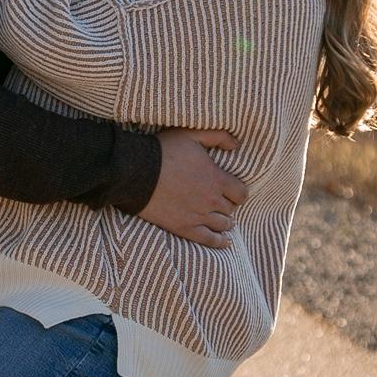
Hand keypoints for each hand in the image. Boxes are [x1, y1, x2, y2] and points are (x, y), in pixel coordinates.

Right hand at [138, 129, 248, 247]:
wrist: (136, 173)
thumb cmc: (163, 151)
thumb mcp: (192, 134)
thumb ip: (218, 136)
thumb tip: (236, 144)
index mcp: (216, 179)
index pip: (240, 193)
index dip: (239, 193)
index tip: (234, 192)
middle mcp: (211, 200)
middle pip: (230, 209)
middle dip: (228, 206)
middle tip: (223, 204)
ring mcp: (198, 216)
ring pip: (222, 225)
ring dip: (225, 222)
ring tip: (224, 221)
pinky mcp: (184, 228)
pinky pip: (208, 240)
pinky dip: (219, 242)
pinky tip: (225, 242)